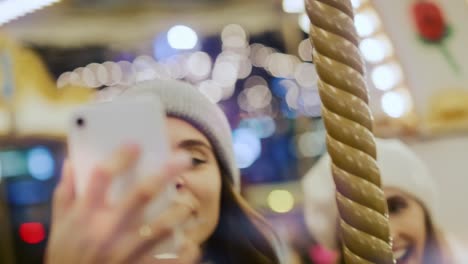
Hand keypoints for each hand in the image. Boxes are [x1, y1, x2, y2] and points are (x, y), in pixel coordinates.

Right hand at [46, 145, 200, 263]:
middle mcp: (106, 231)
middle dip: (166, 172)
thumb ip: (66, 193)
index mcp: (85, 216)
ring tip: (186, 206)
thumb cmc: (67, 256)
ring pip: (164, 225)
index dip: (120, 157)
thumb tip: (72, 161)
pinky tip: (188, 242)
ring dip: (180, 211)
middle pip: (143, 193)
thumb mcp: (59, 226)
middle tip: (184, 158)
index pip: (102, 176)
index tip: (136, 144)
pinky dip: (186, 249)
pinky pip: (173, 259)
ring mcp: (125, 253)